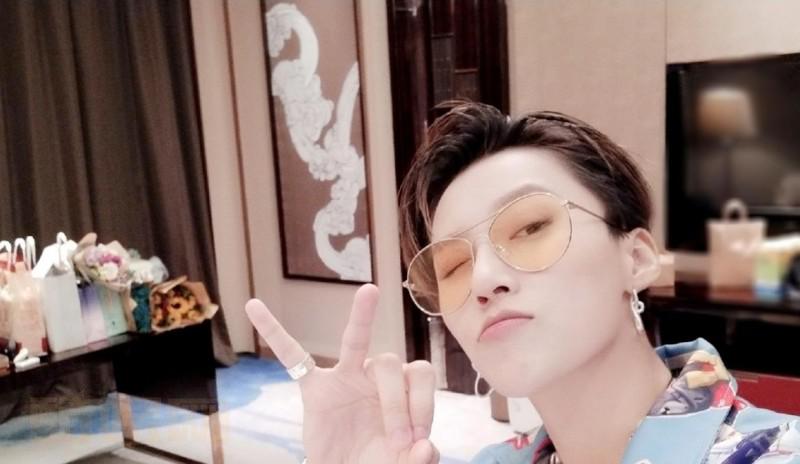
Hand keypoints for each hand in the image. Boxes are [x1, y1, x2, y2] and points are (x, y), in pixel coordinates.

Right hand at [245, 284, 439, 463]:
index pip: (419, 374)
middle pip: (390, 361)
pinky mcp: (314, 389)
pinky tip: (255, 307)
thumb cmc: (377, 461)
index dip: (423, 403)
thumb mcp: (402, 462)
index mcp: (401, 388)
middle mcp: (375, 376)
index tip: (418, 441)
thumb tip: (426, 449)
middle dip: (399, 403)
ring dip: (363, 324)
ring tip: (370, 291)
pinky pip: (292, 356)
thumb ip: (418, 458)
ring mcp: (344, 378)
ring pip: (355, 342)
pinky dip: (273, 331)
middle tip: (399, 439)